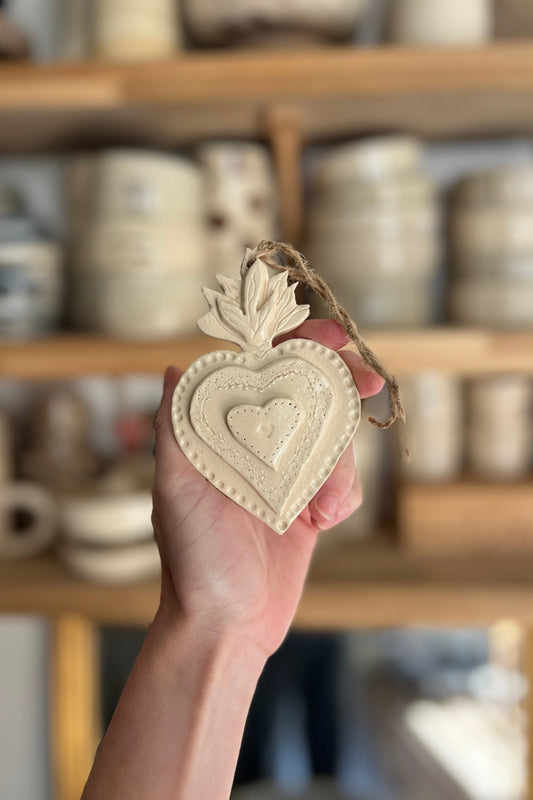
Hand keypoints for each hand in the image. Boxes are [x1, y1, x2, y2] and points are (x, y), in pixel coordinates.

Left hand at [152, 320, 383, 657]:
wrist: (226, 624)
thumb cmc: (193, 557)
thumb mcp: (174, 488)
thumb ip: (174, 428)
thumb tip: (176, 368)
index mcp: (224, 432)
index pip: (260, 371)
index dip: (295, 344)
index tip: (329, 336)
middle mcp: (258, 445)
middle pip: (309, 392)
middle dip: (341, 379)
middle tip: (368, 380)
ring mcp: (288, 474)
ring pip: (334, 437)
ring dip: (339, 465)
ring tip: (322, 507)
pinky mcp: (312, 504)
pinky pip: (345, 481)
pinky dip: (344, 495)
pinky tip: (325, 521)